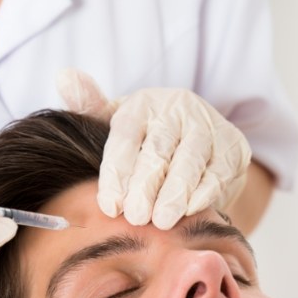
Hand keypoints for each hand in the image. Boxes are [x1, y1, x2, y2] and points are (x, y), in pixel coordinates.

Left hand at [57, 68, 251, 228]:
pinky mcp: (233, 148)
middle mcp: (177, 109)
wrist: (193, 140)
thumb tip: (64, 77)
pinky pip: (218, 172)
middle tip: (136, 217)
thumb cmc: (145, 138)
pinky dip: (204, 192)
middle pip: (158, 150)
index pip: (125, 136)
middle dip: (145, 186)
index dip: (116, 172)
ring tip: (161, 221)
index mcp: (142, 105)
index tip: (110, 205)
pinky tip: (189, 210)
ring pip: (190, 161)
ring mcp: (208, 126)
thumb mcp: (116, 121)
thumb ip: (90, 107)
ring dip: (175, 193)